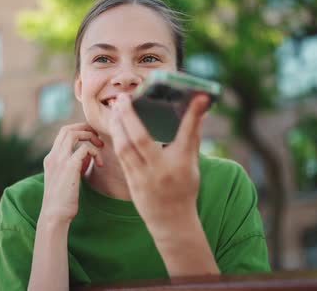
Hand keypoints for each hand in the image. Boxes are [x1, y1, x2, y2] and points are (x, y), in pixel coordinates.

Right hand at [41, 123, 103, 223]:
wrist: (54, 215)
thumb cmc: (63, 201)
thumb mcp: (68, 178)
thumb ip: (76, 164)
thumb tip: (89, 155)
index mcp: (51, 158)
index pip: (62, 134)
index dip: (78, 131)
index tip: (91, 139)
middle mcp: (53, 156)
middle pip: (67, 129)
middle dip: (85, 128)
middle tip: (98, 138)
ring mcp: (60, 160)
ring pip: (74, 133)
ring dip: (90, 137)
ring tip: (100, 147)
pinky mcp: (69, 166)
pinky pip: (85, 148)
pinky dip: (95, 152)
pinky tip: (99, 164)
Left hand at [108, 93, 209, 238]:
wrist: (171, 220)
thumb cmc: (184, 187)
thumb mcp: (193, 162)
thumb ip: (193, 135)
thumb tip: (201, 108)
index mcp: (182, 164)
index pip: (188, 135)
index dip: (193, 115)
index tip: (198, 95)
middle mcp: (161, 169)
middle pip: (141, 138)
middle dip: (129, 115)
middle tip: (124, 97)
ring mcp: (143, 176)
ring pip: (124, 146)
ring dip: (117, 124)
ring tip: (116, 107)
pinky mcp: (131, 180)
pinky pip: (120, 155)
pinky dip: (117, 137)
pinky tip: (115, 124)